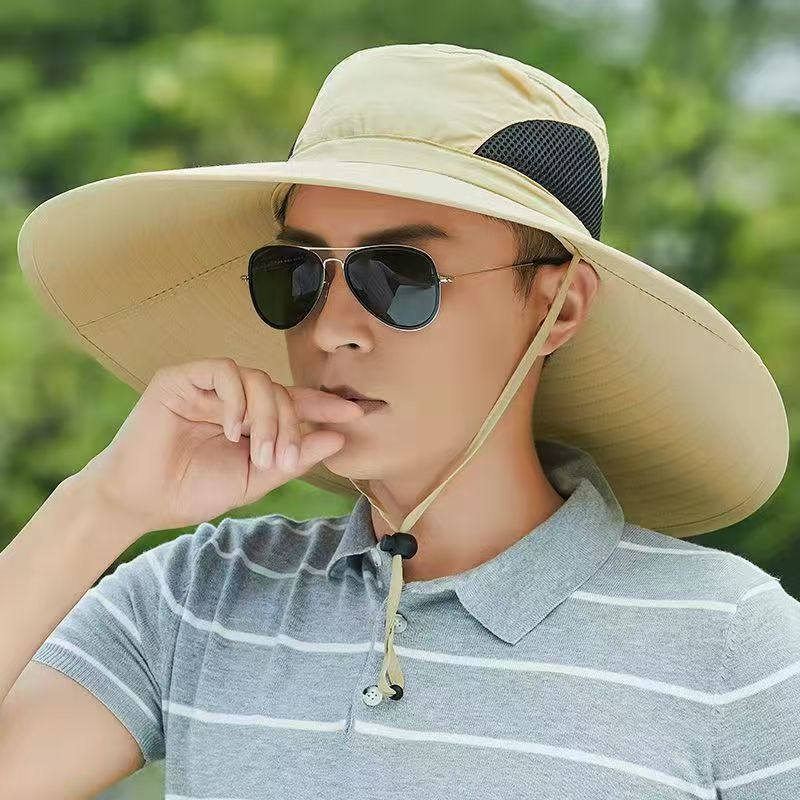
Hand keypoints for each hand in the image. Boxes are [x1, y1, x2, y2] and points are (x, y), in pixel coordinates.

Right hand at [74, 357, 364, 532]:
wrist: (142, 501)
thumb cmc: (194, 490)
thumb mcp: (254, 478)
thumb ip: (294, 458)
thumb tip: (337, 438)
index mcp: (251, 419)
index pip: (295, 402)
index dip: (326, 405)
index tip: (358, 413)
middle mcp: (233, 398)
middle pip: (280, 392)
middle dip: (289, 425)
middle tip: (282, 459)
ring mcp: (208, 386)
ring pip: (257, 379)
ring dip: (266, 416)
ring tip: (257, 451)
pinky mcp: (182, 378)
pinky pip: (224, 372)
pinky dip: (236, 400)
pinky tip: (231, 429)